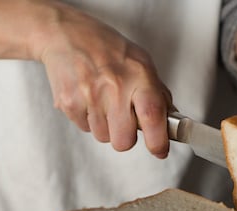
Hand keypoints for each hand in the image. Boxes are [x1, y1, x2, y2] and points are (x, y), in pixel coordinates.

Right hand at [33, 5, 171, 157]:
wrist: (66, 35)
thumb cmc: (106, 48)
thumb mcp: (140, 62)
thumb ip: (157, 92)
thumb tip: (171, 121)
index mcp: (138, 75)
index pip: (152, 115)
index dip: (158, 140)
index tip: (160, 150)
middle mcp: (114, 86)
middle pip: (123, 141)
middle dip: (125, 136)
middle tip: (123, 120)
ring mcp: (89, 95)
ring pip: (103, 137)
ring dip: (105, 125)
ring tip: (101, 100)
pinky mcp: (68, 102)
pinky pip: (84, 128)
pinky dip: (87, 118)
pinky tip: (86, 97)